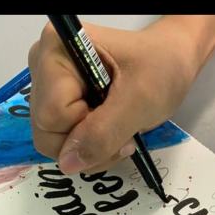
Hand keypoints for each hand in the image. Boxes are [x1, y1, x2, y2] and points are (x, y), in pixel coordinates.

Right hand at [28, 18, 200, 174]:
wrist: (171, 59)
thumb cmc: (160, 68)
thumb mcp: (139, 101)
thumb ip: (102, 133)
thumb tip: (67, 164)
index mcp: (57, 50)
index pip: (52, 115)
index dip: (85, 129)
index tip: (118, 115)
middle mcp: (43, 64)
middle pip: (46, 131)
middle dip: (87, 145)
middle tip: (123, 133)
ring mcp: (48, 84)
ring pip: (53, 141)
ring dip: (90, 148)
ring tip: (120, 130)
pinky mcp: (57, 100)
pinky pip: (61, 140)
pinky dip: (88, 145)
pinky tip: (110, 129)